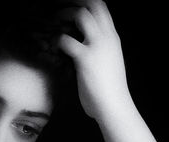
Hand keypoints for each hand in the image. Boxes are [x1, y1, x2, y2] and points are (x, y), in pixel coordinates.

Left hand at [57, 0, 133, 120]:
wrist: (114, 105)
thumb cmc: (110, 89)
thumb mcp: (109, 63)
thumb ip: (100, 52)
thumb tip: (84, 49)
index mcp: (113, 38)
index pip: (102, 9)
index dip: (86, 2)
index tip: (73, 4)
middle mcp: (107, 38)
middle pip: (95, 4)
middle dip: (77, 1)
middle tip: (61, 4)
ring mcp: (97, 46)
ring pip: (82, 14)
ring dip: (65, 14)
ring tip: (55, 19)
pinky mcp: (85, 58)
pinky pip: (66, 40)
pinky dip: (57, 40)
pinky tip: (54, 45)